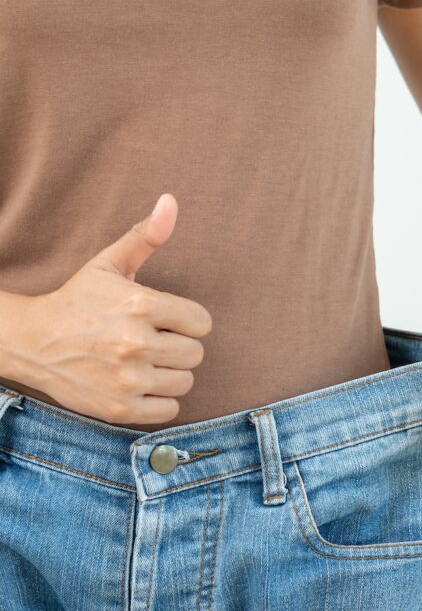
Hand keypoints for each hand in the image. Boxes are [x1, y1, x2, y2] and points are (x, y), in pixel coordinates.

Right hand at [8, 193, 213, 424]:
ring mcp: (127, 379)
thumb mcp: (110, 263)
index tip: (164, 320)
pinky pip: (170, 409)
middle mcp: (136, 343)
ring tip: (143, 362)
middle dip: (177, 347)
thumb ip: (146, 235)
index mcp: (140, 305)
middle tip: (149, 341)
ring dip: (170, 374)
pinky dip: (159, 400)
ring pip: (186, 382)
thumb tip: (170, 200)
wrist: (31, 341)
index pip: (202, 323)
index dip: (186, 321)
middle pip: (196, 353)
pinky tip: (137, 384)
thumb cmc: (79, 300)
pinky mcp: (120, 408)